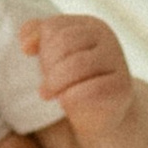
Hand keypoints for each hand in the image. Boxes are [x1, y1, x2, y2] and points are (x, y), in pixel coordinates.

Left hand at [21, 9, 137, 139]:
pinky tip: (67, 103)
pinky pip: (87, 90)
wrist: (101, 121)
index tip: (39, 67)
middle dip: (48, 67)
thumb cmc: (71, 87)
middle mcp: (105, 37)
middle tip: (49, 86)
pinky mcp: (122, 86)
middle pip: (62, 43)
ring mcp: (116, 60)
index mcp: (87, 26)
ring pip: (75, 64)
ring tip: (53, 95)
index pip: (52, 27)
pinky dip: (70, 100)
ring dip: (56, 84)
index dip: (39, 49)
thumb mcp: (52, 59)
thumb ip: (37, 40)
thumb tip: (25, 44)